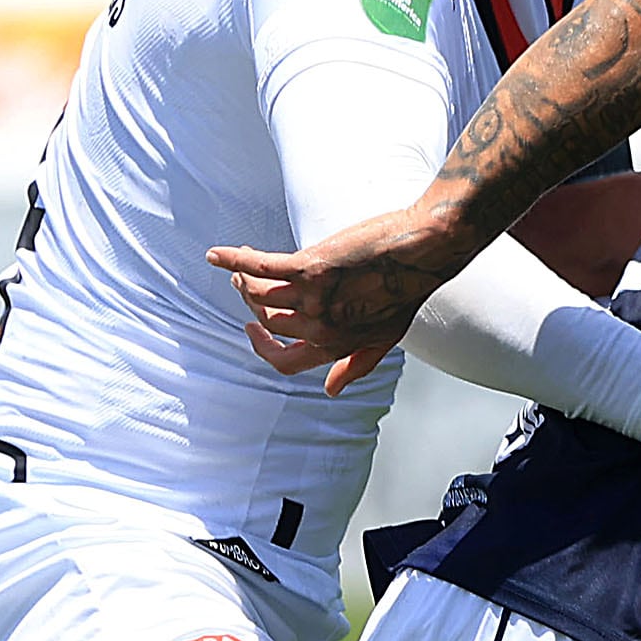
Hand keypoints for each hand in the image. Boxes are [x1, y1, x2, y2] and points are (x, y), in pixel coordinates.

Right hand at [211, 208, 483, 396]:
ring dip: (244, 280)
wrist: (423, 249)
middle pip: (268, 322)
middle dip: (252, 302)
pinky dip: (235, 261)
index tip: (253, 328)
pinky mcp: (309, 267)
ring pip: (260, 295)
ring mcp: (313, 298)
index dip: (264, 347)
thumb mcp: (385, 336)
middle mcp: (321, 328)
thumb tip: (333, 390)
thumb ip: (355, 363)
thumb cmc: (407, 289)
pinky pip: (260, 268)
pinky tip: (217, 256)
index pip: (285, 361)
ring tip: (241, 265)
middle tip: (248, 282)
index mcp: (335, 346)